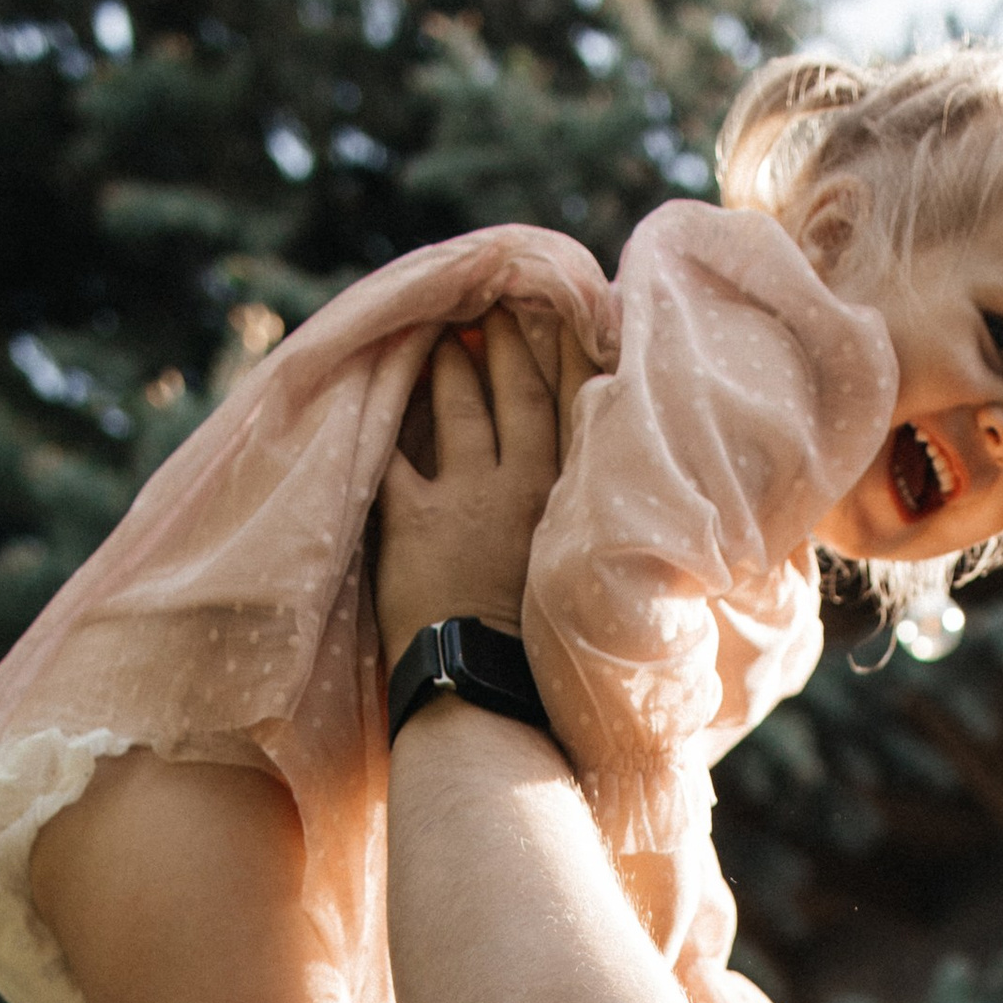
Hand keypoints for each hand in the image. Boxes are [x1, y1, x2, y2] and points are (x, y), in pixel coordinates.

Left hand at [375, 305, 588, 670]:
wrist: (486, 696)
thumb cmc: (544, 668)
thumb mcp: (583, 593)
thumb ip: (594, 550)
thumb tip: (628, 545)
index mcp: (565, 504)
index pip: (571, 411)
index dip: (569, 358)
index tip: (569, 315)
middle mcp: (517, 486)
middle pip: (514, 395)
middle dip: (509, 344)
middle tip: (499, 306)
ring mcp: (460, 497)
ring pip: (456, 409)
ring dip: (451, 366)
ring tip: (444, 336)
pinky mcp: (408, 518)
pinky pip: (391, 451)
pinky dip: (382, 418)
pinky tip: (375, 389)